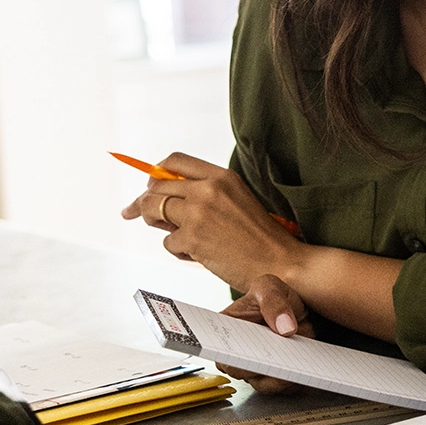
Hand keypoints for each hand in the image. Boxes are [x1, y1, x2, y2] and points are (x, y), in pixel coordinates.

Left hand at [120, 153, 297, 288]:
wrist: (280, 263)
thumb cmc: (262, 238)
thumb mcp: (237, 201)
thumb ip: (206, 194)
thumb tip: (166, 198)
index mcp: (222, 177)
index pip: (175, 161)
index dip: (157, 173)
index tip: (149, 185)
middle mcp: (208, 189)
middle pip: (156, 186)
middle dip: (145, 203)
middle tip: (147, 216)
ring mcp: (198, 213)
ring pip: (153, 210)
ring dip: (159, 225)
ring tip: (182, 238)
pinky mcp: (192, 237)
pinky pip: (167, 241)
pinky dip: (179, 250)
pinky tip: (200, 255)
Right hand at [218, 275, 316, 393]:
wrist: (302, 308)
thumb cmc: (277, 296)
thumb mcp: (270, 287)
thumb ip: (273, 301)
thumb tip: (285, 329)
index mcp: (227, 330)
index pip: (219, 349)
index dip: (225, 355)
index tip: (237, 355)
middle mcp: (239, 353)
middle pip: (241, 371)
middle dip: (256, 367)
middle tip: (273, 360)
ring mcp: (259, 367)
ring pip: (264, 383)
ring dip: (279, 377)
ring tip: (294, 366)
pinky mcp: (278, 375)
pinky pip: (285, 385)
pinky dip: (295, 380)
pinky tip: (305, 370)